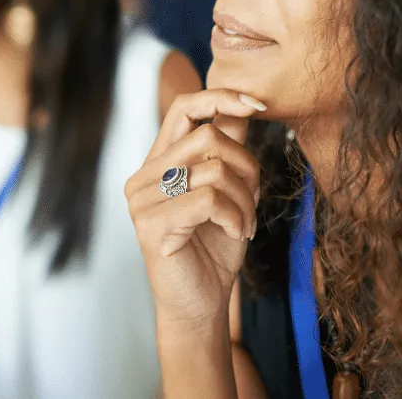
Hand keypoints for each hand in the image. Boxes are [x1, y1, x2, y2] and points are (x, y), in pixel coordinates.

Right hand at [125, 90, 265, 329]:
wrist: (201, 304)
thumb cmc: (214, 247)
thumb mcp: (229, 191)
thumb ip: (228, 151)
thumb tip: (244, 107)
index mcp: (158, 162)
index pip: (184, 107)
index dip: (221, 97)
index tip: (259, 105)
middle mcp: (143, 176)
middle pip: (208, 136)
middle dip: (246, 166)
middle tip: (253, 199)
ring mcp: (142, 200)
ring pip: (213, 169)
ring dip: (244, 198)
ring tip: (243, 223)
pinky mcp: (150, 224)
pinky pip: (209, 199)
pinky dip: (235, 215)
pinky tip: (234, 233)